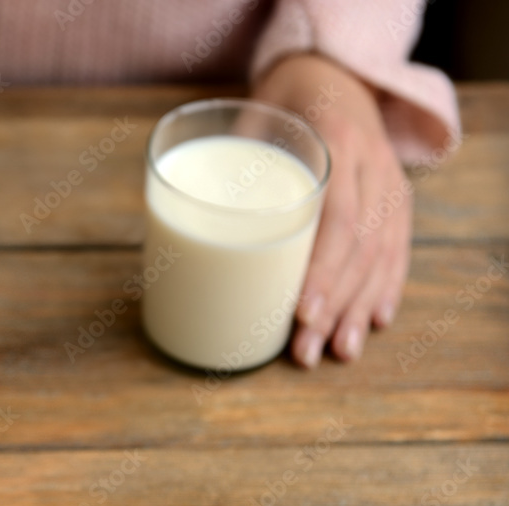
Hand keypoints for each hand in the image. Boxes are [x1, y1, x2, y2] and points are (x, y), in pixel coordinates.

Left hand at [252, 53, 411, 366]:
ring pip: (383, 256)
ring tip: (339, 352)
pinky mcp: (397, 200)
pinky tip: (375, 323)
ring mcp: (390, 183)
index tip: (300, 311)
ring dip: (359, 310)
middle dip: (333, 306)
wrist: (336, 72)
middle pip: (359, 249)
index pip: (337, 219)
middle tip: (306, 349)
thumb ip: (231, 162)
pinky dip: (387, 288)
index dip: (321, 270)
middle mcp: (372, 165)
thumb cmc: (283, 99)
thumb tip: (186, 217)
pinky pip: (399, 250)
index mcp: (337, 140)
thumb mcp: (254, 115)